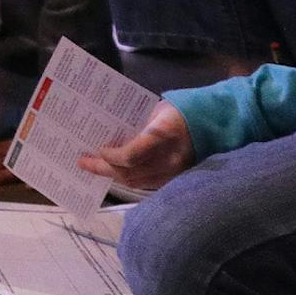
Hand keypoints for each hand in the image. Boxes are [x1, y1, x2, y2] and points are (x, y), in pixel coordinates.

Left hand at [78, 101, 193, 189]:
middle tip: (83, 162)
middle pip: (130, 172)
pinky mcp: (175, 178)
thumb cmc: (178, 111)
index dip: (111, 156)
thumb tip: (109, 134)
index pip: (131, 155)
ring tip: (95, 168)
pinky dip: (129, 178)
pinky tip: (115, 172)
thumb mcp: (155, 111)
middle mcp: (168, 158)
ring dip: (113, 176)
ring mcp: (173, 171)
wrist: (211, 123)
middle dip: (103, 169)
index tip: (98, 150)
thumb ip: (135, 125)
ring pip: (136, 181)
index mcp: (162, 135)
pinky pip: (147, 183)